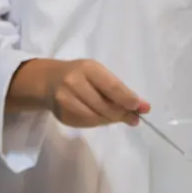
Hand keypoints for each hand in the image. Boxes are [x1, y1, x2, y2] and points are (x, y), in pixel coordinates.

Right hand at [9, 58, 149, 127]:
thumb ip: (118, 89)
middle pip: (105, 106)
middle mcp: (73, 84)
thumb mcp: (98, 73)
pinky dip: (99, 122)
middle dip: (122, 114)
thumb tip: (142, 107)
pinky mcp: (63, 116)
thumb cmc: (80, 74)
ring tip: (118, 117)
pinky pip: (88, 124)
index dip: (128, 99)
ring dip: (112, 120)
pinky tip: (101, 116)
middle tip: (134, 118)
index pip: (112, 87)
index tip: (141, 107)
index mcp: (87, 69)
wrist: (48, 81)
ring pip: (97, 118)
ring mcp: (65, 101)